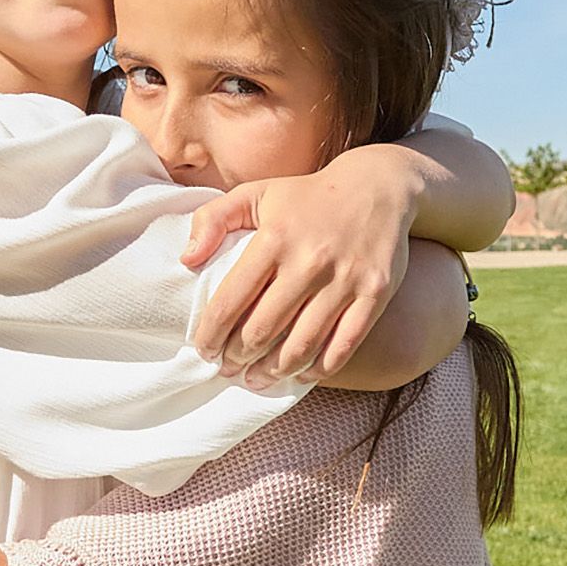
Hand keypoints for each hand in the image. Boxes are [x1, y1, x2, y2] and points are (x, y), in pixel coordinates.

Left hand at [184, 147, 419, 386]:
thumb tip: (187, 260)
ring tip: (256, 379)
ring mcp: (345, 280)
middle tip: (228, 368)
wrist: (379, 186)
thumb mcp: (255, 193)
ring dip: (273, 371)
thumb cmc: (307, 196)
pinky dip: (318, 369)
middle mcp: (309, 262)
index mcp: (274, 238)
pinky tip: (299, 375)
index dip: (211, 335)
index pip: (230, 302)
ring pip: (301, 346)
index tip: (204, 350)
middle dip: (238, 357)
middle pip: (263, 330)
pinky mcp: (375, 294)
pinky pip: (343, 346)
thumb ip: (212, 219)